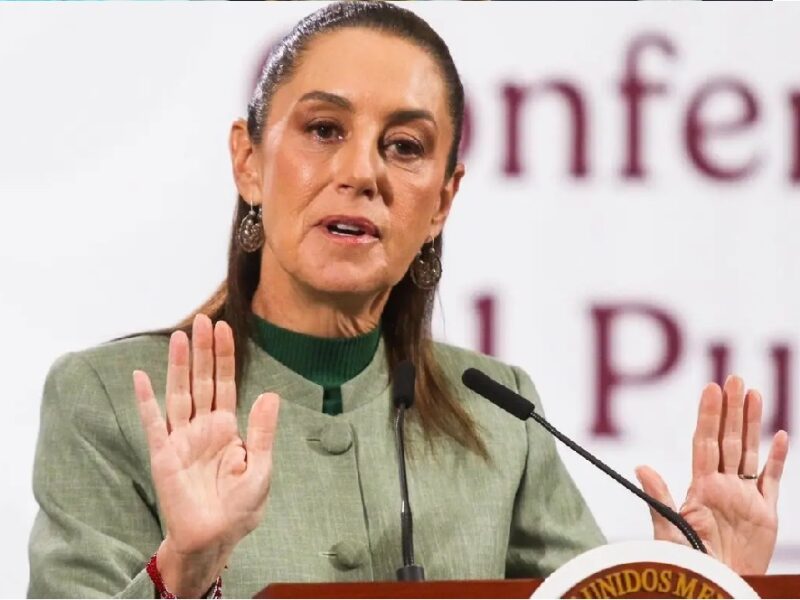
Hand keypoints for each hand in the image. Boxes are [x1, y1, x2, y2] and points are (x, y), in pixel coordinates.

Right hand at [133, 314, 279, 595]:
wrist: (215, 538)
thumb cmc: (240, 508)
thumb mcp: (260, 467)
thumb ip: (262, 431)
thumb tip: (269, 394)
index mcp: (227, 428)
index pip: (225, 384)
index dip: (224, 357)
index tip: (225, 329)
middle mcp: (202, 428)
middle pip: (201, 381)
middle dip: (202, 351)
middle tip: (202, 320)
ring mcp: (181, 439)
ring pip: (179, 394)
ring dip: (178, 366)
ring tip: (179, 336)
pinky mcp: (163, 455)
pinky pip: (153, 423)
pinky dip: (145, 401)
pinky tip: (140, 377)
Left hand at [636, 375, 788, 574]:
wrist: (718, 586)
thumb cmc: (688, 564)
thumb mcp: (669, 530)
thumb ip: (658, 497)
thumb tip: (640, 465)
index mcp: (701, 487)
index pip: (706, 442)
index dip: (709, 415)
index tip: (711, 388)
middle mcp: (723, 486)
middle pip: (729, 439)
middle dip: (732, 409)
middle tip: (734, 378)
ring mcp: (745, 496)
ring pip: (750, 451)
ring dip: (752, 423)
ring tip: (754, 393)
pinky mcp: (766, 513)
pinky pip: (772, 480)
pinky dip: (778, 459)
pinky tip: (779, 436)